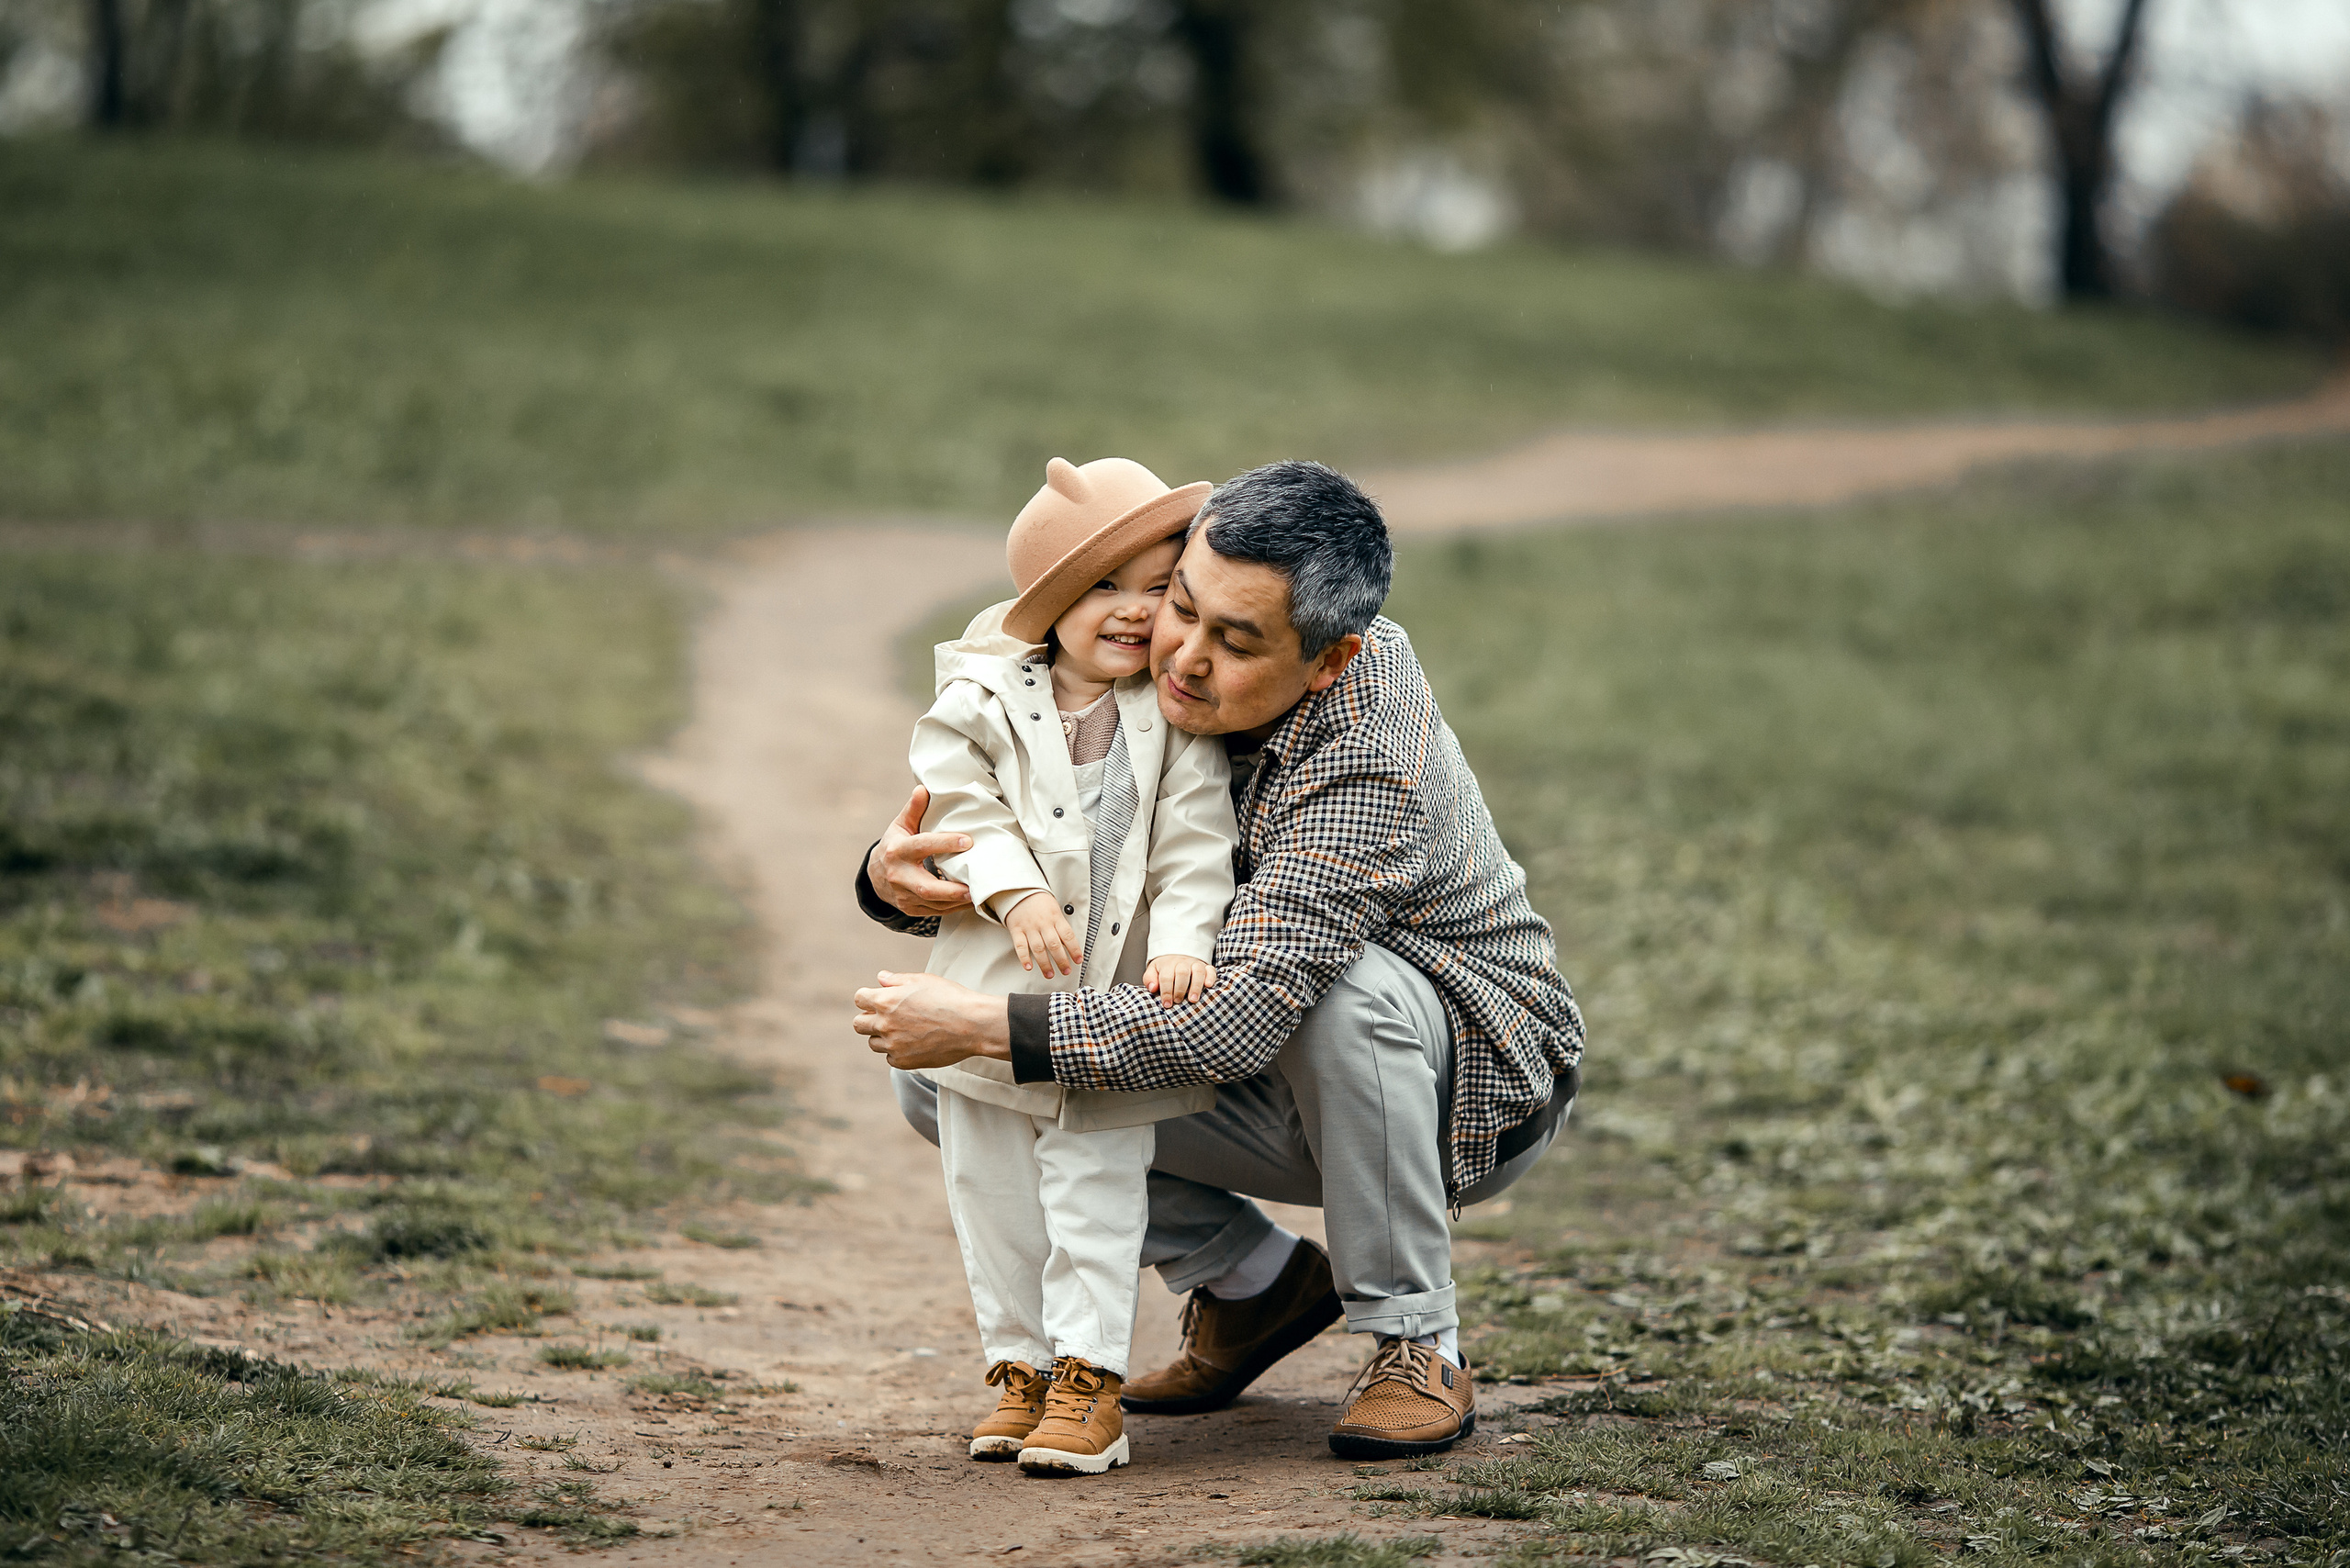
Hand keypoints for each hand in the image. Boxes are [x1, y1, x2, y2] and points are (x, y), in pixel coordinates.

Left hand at [852, 971, 1010, 1069]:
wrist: (972, 1025)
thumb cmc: (950, 998)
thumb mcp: (923, 980)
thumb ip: (897, 980)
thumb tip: (881, 978)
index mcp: (886, 1001)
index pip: (859, 999)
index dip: (868, 997)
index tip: (878, 999)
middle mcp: (885, 1024)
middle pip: (859, 1024)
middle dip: (869, 1019)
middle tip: (887, 1017)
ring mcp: (894, 1045)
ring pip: (873, 1043)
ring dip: (882, 1037)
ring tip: (904, 1030)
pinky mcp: (904, 1061)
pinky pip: (890, 1058)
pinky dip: (897, 1052)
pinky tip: (914, 1042)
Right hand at [870, 785, 973, 918]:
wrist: (876, 876)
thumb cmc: (896, 844)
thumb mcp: (901, 826)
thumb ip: (914, 809)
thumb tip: (924, 789)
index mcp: (897, 851)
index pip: (923, 845)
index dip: (945, 843)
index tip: (968, 841)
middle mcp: (899, 876)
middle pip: (926, 886)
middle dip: (951, 889)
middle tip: (975, 886)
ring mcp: (904, 896)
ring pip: (934, 903)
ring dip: (957, 901)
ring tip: (980, 894)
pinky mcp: (910, 909)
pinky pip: (936, 911)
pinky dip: (954, 907)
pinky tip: (970, 901)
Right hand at [1005, 891, 1080, 978]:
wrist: (1020, 891)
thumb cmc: (1039, 902)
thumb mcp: (1055, 909)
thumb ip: (1060, 926)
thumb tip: (1069, 945)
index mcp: (1055, 917)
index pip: (1068, 936)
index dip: (1074, 950)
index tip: (1078, 961)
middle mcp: (1043, 923)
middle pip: (1054, 945)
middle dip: (1061, 961)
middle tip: (1066, 971)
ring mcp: (1029, 927)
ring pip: (1038, 948)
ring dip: (1045, 964)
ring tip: (1050, 974)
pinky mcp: (1017, 930)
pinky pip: (1020, 946)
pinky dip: (1024, 958)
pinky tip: (1029, 967)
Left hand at [1143, 953, 1215, 1006]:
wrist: (1177, 955)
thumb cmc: (1165, 968)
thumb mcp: (1153, 971)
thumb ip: (1149, 979)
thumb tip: (1153, 988)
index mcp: (1168, 964)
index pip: (1166, 977)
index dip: (1166, 991)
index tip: (1167, 1004)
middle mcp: (1182, 963)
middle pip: (1182, 973)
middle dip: (1180, 989)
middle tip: (1178, 1001)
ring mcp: (1195, 964)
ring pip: (1197, 971)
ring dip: (1196, 986)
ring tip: (1193, 1000)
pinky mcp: (1205, 967)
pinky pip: (1210, 969)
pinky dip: (1211, 977)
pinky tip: (1208, 986)